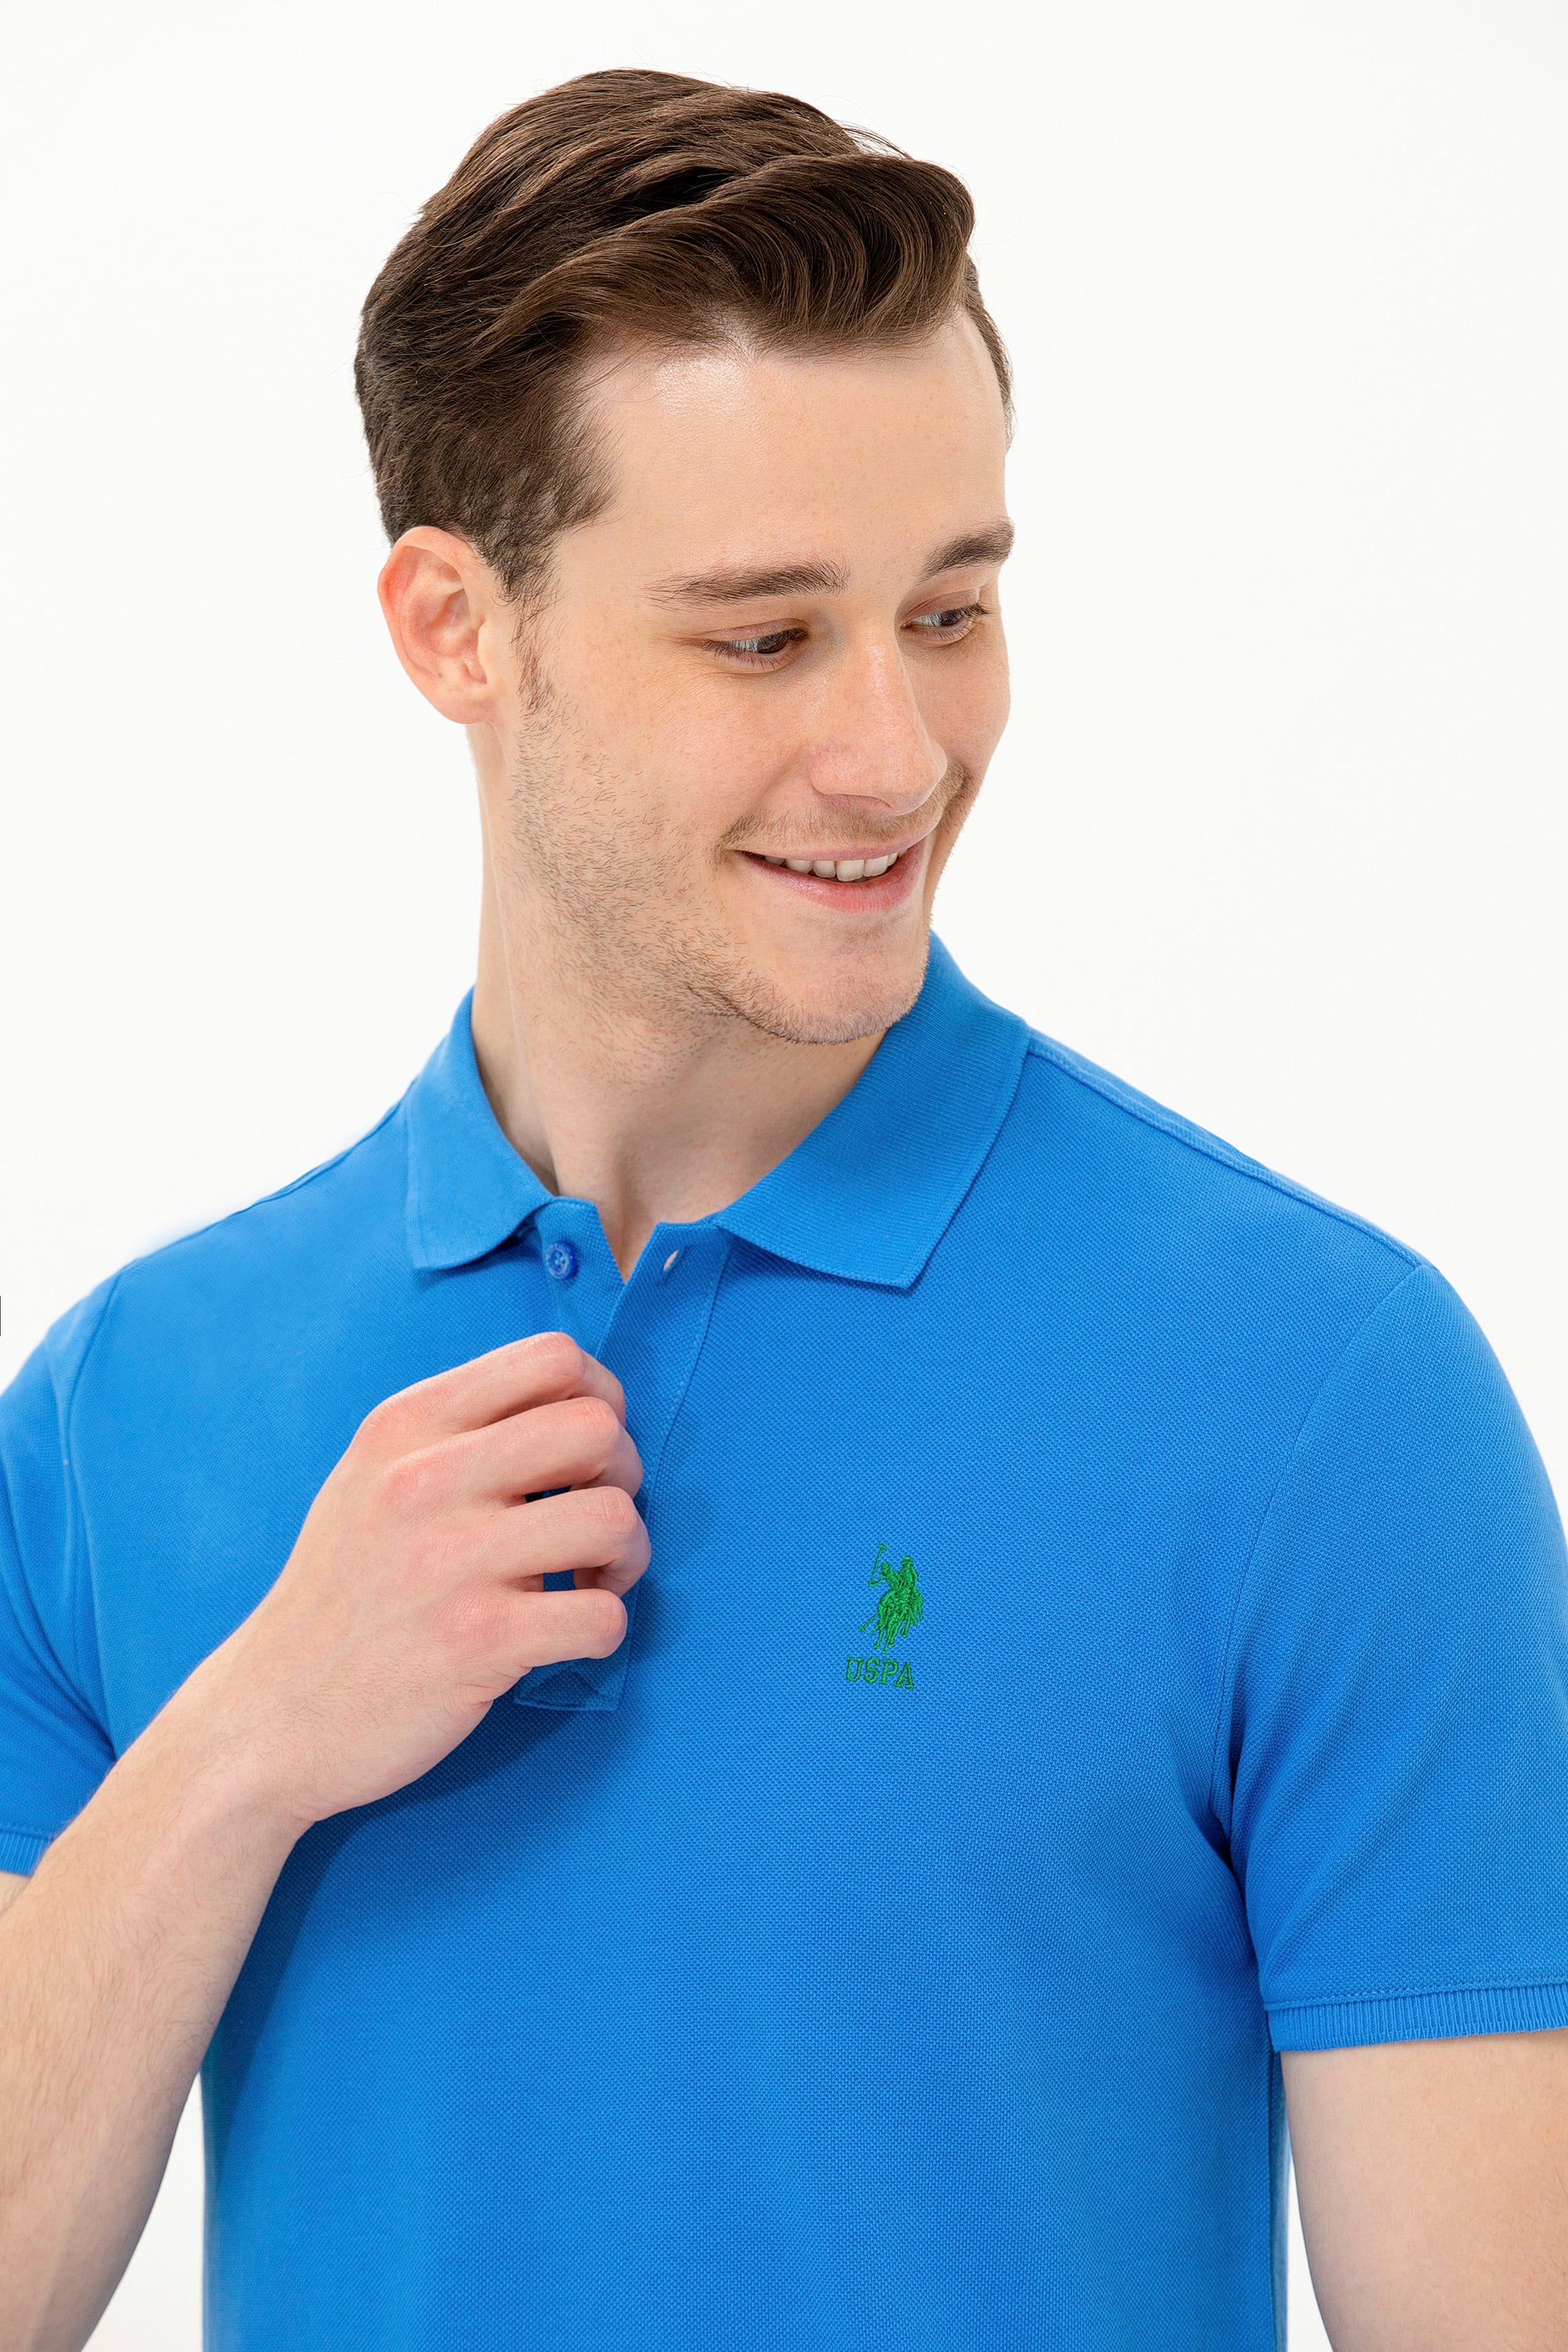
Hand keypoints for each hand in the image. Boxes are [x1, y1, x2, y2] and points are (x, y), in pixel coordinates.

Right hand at [180, 1332, 648, 1828]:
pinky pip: (602, 1616)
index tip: (584, 1455)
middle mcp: (424, 1479)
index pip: (554, 1357)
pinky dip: (604, 1630)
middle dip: (624, 1476)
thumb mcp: (371, 1477)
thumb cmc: (344, 1594)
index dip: (602, 1399)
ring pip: (612, 1519)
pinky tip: (563, 1637)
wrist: (268, 1716)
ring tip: (588, 1583)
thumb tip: (579, 1403)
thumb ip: (459, 1430)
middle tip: (593, 1525)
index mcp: (405, 1425)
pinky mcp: (475, 1643)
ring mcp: (449, 1561)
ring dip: (628, 1558)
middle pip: (598, 1428)